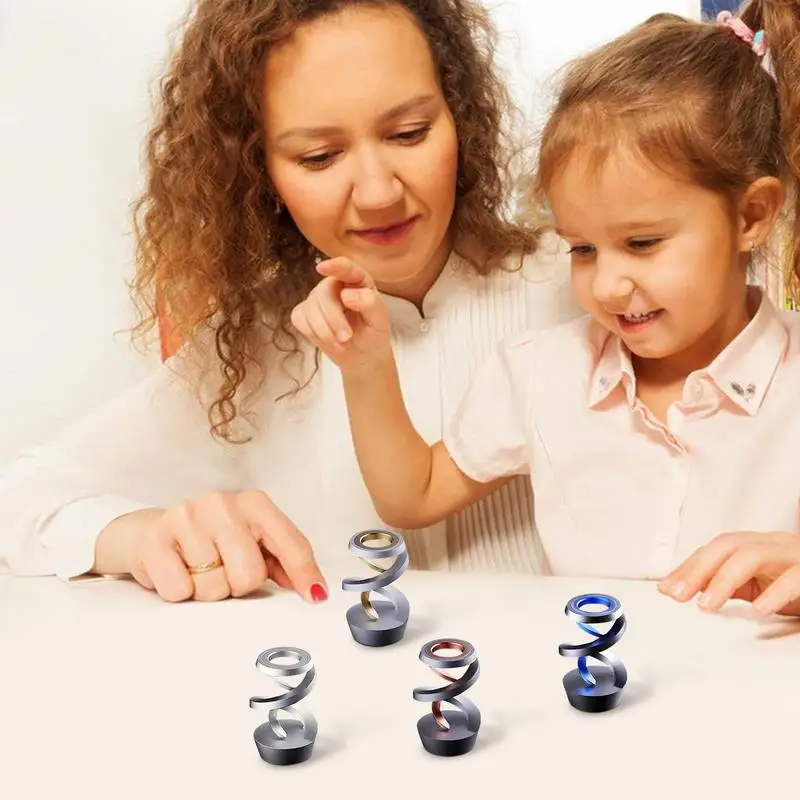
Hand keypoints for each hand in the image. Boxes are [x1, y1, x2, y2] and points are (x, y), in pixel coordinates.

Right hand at [94, 490, 327, 602]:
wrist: (150, 532)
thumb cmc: (210, 540)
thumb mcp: (250, 542)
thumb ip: (282, 562)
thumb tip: (313, 588)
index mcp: (254, 504)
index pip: (290, 542)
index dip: (304, 574)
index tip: (315, 596)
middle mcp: (222, 503)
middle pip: (249, 575)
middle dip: (237, 585)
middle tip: (223, 571)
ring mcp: (187, 517)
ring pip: (214, 587)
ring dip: (207, 590)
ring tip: (197, 569)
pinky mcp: (156, 539)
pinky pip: (180, 590)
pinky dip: (179, 591)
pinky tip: (177, 570)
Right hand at [290, 257, 391, 374]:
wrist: (362, 354)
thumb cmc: (373, 332)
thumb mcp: (379, 320)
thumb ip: (370, 303)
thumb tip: (346, 294)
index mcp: (357, 280)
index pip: (346, 268)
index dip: (334, 266)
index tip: (322, 268)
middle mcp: (334, 285)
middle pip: (324, 294)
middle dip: (334, 319)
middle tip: (346, 338)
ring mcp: (317, 298)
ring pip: (310, 308)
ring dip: (325, 331)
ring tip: (342, 344)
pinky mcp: (303, 313)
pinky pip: (300, 319)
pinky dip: (313, 334)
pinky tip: (329, 341)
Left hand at [658, 531, 799, 615]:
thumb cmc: (799, 585)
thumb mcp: (761, 585)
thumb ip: (730, 585)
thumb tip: (687, 590)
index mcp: (758, 545)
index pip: (715, 548)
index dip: (689, 566)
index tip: (666, 589)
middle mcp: (775, 544)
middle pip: (729, 545)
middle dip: (698, 569)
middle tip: (677, 596)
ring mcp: (795, 556)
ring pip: (754, 555)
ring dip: (725, 579)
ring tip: (706, 605)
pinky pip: (795, 578)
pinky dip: (776, 593)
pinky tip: (759, 610)